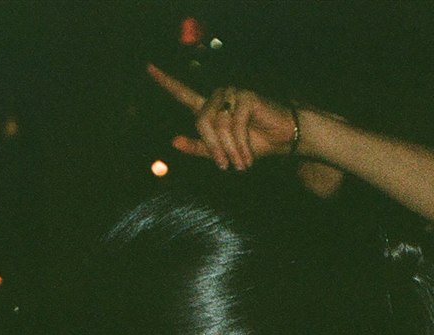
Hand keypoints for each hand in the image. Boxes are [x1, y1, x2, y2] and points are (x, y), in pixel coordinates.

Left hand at [146, 64, 298, 171]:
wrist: (284, 140)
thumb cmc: (256, 144)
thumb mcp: (224, 152)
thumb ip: (200, 147)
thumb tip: (173, 141)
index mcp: (209, 108)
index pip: (184, 94)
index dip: (165, 82)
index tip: (148, 68)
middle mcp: (218, 97)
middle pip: (201, 121)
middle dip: (213, 148)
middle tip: (225, 167)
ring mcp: (232, 94)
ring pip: (217, 124)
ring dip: (229, 149)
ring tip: (242, 163)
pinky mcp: (246, 96)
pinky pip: (234, 124)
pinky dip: (240, 145)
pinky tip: (248, 155)